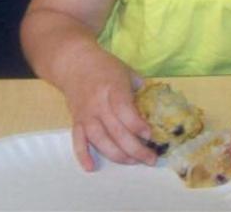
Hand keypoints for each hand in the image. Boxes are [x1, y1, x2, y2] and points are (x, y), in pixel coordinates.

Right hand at [59, 51, 155, 171]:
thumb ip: (141, 89)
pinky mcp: (76, 121)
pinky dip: (82, 155)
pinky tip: (90, 167)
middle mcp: (98, 103)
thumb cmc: (104, 66)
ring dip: (117, 154)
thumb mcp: (126, 71)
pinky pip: (78, 140)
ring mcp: (86, 114)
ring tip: (132, 161)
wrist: (73, 62)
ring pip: (99, 139)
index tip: (150, 136)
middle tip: (150, 158)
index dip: (137, 125)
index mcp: (112, 88)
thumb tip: (157, 109)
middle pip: (116, 130)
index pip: (124, 110)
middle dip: (135, 148)